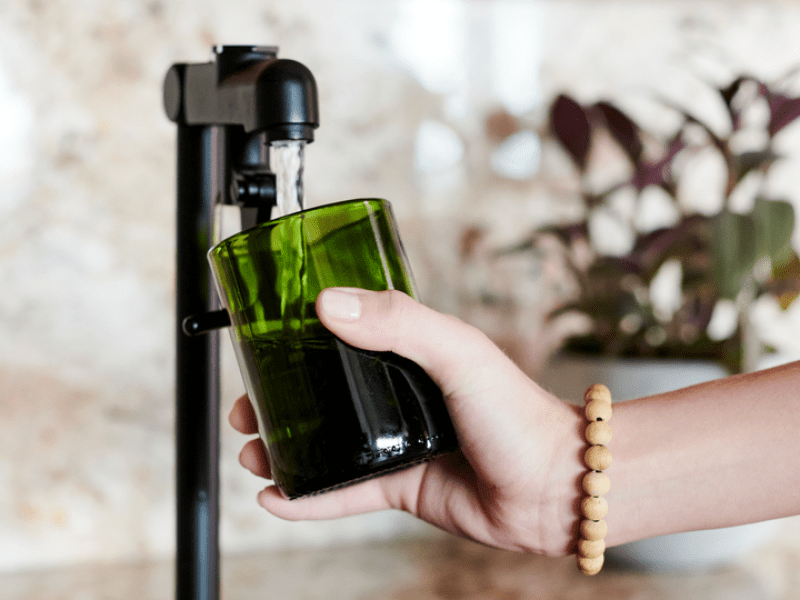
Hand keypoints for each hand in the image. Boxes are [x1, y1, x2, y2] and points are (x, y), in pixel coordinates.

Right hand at [229, 288, 584, 555]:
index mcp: (410, 354)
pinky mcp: (400, 486)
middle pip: (324, 395)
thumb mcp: (458, 351)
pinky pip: (343, 493)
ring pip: (326, 444)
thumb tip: (330, 304)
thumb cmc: (519, 412)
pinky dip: (307, 497)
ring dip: (284, 448)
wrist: (553, 486)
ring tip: (251, 451)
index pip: (342, 341)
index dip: (297, 344)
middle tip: (245, 408)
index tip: (262, 346)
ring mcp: (397, 442)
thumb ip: (399, 322)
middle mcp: (399, 396)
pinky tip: (276, 498)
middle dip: (279, 401)